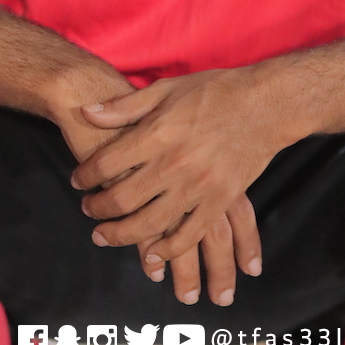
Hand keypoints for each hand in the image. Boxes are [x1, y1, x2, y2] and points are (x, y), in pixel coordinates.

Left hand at [71, 70, 289, 301]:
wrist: (265, 105)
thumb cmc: (215, 91)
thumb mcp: (166, 89)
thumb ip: (125, 106)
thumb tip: (86, 112)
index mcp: (157, 133)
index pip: (107, 162)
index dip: (86, 175)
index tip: (79, 180)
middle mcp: (173, 163)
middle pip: (122, 198)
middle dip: (97, 209)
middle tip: (88, 210)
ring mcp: (197, 186)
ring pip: (150, 224)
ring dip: (122, 235)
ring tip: (105, 235)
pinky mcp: (220, 200)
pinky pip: (189, 234)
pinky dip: (167, 250)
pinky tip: (152, 255)